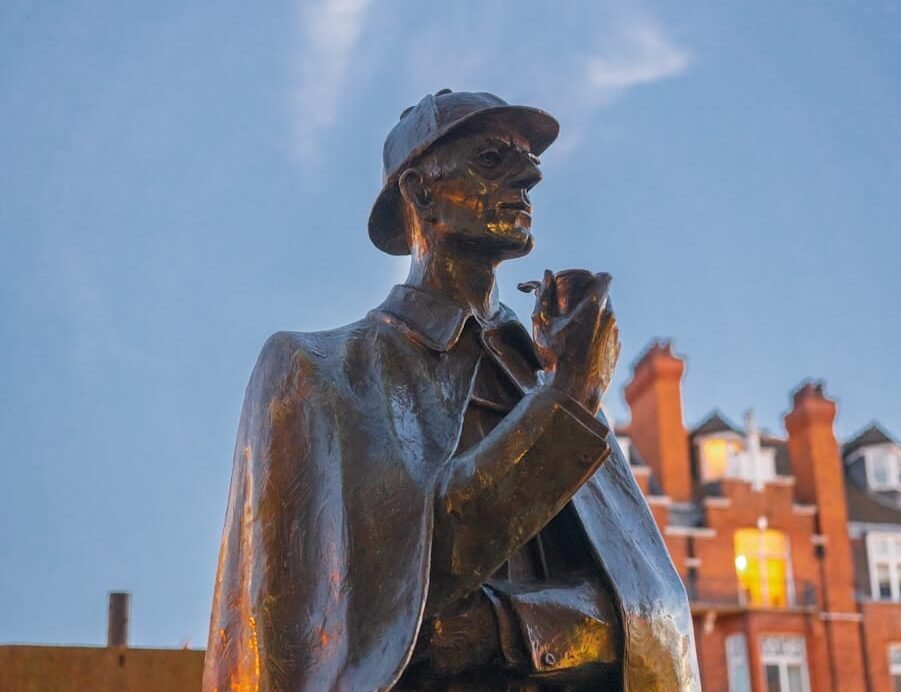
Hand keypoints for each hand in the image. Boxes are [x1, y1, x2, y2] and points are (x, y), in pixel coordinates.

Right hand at [519, 269, 620, 413]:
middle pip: (604, 297)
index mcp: (594, 306)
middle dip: (588, 298)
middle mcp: (610, 317)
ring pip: (606, 316)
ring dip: (593, 317)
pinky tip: (581, 347)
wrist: (575, 392)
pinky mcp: (617, 349)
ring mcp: (616, 335)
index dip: (593, 277)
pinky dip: (597, 334)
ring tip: (573, 330)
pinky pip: (608, 334)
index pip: (604, 278)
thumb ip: (544, 295)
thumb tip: (547, 274)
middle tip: (570, 307)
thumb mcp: (542, 324)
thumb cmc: (556, 357)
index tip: (580, 282)